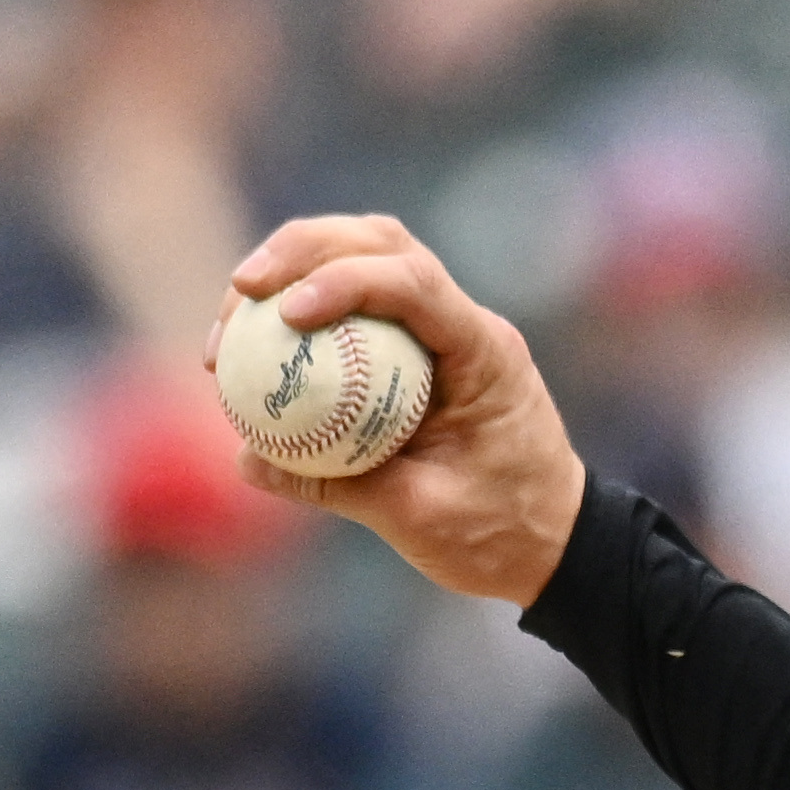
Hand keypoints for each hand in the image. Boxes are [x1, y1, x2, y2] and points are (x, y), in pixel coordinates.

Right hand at [209, 216, 586, 606]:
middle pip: (381, 244)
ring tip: (234, 310)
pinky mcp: (420, 349)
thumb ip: (336, 484)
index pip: (415, 283)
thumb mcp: (419, 517)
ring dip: (296, 267)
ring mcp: (444, 330)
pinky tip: (255, 339)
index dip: (343, 281)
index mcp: (485, 353)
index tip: (286, 313)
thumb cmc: (502, 535)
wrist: (555, 545)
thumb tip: (249, 458)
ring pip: (366, 259)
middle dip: (302, 250)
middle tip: (241, 288)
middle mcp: (467, 325)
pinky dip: (307, 307)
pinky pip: (359, 308)